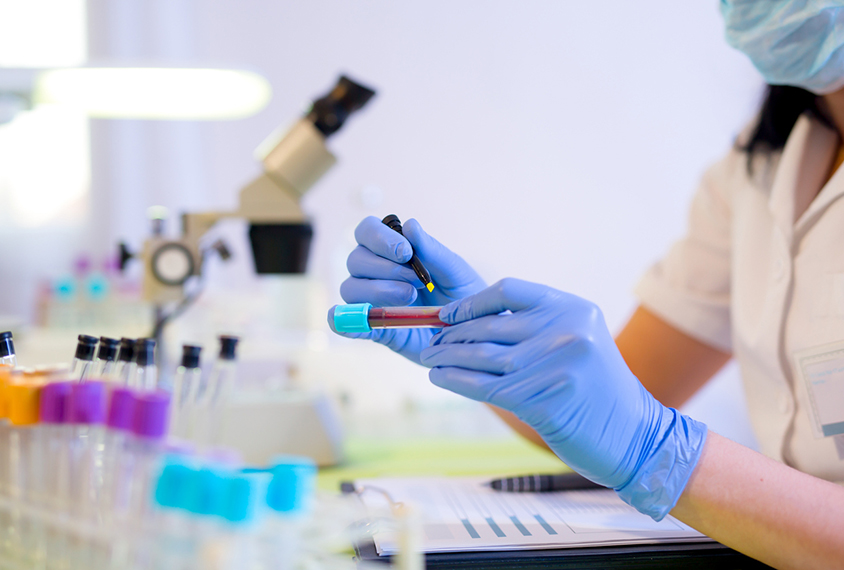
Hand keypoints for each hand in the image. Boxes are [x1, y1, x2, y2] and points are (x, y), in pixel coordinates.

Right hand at [329, 216, 485, 363]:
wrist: (472, 332)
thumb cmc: (464, 295)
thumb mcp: (455, 271)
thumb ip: (432, 251)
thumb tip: (410, 224)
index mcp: (393, 250)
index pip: (367, 231)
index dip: (379, 238)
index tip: (406, 253)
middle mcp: (376, 272)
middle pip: (356, 259)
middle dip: (385, 268)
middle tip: (416, 282)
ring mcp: (373, 300)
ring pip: (351, 288)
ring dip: (377, 290)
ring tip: (410, 298)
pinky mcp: (374, 328)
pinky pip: (349, 322)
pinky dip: (347, 321)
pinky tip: (354, 325)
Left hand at [420, 278, 707, 519]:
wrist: (634, 436)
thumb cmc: (597, 391)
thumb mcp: (577, 342)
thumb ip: (535, 328)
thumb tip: (470, 324)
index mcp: (572, 308)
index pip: (509, 290)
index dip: (472, 301)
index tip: (448, 315)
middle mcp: (566, 330)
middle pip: (491, 326)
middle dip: (453, 335)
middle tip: (430, 342)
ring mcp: (556, 364)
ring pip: (484, 356)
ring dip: (448, 357)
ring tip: (429, 359)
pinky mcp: (544, 400)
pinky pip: (486, 386)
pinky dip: (456, 381)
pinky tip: (439, 378)